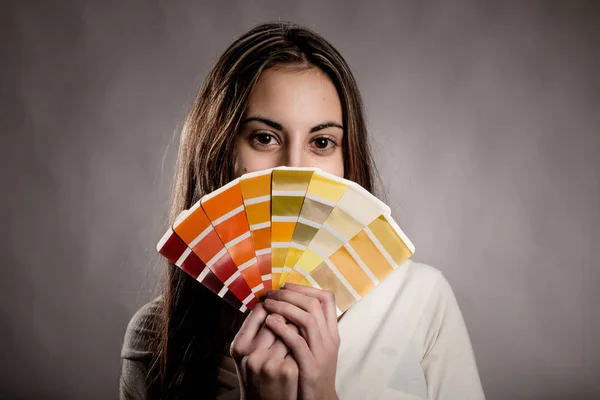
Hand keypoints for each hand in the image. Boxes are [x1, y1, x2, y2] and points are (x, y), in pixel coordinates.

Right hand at [230, 303, 299, 399]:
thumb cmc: (257, 376)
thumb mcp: (246, 354)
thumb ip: (253, 331)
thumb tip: (267, 303)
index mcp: (240, 346)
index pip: (258, 311)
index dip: (272, 303)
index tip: (280, 301)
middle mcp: (253, 355)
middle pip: (277, 319)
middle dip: (288, 311)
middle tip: (294, 307)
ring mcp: (272, 364)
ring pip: (291, 330)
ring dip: (298, 323)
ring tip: (300, 324)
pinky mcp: (289, 371)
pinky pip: (300, 345)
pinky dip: (303, 339)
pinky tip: (305, 341)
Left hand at [264, 283, 340, 399]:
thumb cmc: (312, 370)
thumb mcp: (316, 345)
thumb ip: (308, 326)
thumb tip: (290, 302)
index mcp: (332, 331)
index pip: (327, 298)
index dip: (305, 288)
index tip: (286, 286)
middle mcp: (330, 339)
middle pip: (314, 305)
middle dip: (290, 294)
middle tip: (272, 292)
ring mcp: (322, 353)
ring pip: (307, 319)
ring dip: (284, 307)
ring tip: (268, 304)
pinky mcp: (311, 367)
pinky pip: (297, 342)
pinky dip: (283, 329)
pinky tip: (270, 322)